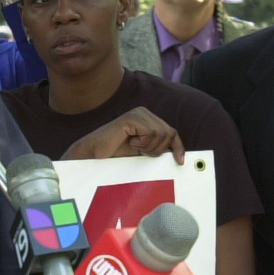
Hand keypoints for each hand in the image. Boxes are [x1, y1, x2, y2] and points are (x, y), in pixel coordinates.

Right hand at [61, 108, 185, 161]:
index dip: (177, 147)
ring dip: (149, 147)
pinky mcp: (131, 118)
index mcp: (148, 119)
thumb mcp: (142, 151)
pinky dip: (142, 143)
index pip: (171, 132)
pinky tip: (130, 143)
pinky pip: (150, 133)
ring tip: (134, 148)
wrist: (94, 156)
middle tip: (141, 152)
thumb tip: (177, 153)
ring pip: (161, 134)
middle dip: (158, 149)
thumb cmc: (115, 155)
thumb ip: (157, 147)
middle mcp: (144, 113)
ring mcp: (138, 114)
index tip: (179, 161)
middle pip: (169, 133)